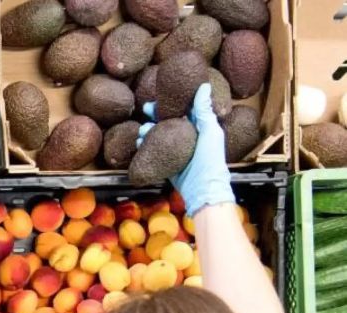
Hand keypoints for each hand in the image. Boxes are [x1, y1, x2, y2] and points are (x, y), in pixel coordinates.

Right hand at [141, 83, 233, 216]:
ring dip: (147, 130)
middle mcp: (186, 138)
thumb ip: (204, 110)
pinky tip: (139, 143)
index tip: (160, 97)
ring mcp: (175, 151)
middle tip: (146, 109)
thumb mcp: (210, 132)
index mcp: (198, 128)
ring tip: (142, 130)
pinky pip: (152, 151)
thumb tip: (203, 86)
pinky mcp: (166, 163)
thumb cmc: (211, 160)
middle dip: (155, 115)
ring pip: (157, 135)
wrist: (202, 189)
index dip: (170, 103)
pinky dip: (145, 146)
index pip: (182, 110)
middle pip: (167, 121)